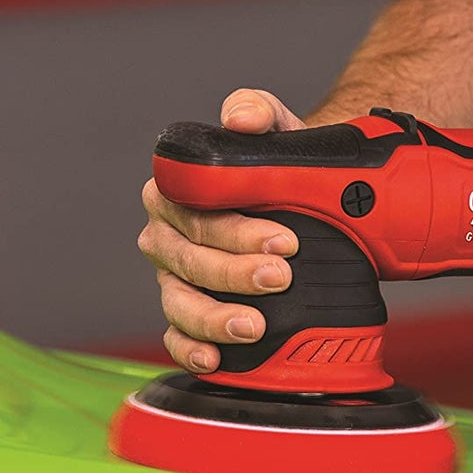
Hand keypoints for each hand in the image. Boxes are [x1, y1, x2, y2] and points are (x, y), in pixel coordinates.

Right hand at [138, 87, 302, 371]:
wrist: (305, 198)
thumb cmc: (281, 164)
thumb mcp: (276, 130)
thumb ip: (258, 112)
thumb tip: (242, 118)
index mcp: (177, 188)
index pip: (197, 212)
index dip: (237, 230)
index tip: (285, 240)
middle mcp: (167, 232)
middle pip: (192, 258)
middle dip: (237, 272)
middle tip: (283, 275)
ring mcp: (173, 274)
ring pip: (180, 300)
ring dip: (215, 318)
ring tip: (255, 325)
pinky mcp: (184, 309)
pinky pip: (175, 334)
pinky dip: (190, 349)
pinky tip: (215, 360)